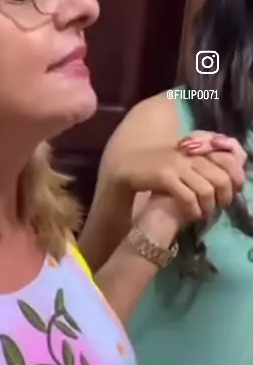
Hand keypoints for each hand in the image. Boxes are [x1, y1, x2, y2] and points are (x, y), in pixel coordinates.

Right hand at [113, 130, 245, 223]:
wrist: (127, 167)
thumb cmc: (156, 165)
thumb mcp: (182, 158)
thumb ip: (202, 162)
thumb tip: (226, 174)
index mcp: (197, 148)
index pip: (228, 159)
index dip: (237, 176)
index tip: (236, 190)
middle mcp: (190, 155)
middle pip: (221, 177)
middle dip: (225, 196)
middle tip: (221, 206)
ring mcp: (177, 165)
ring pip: (207, 189)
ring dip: (209, 207)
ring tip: (205, 214)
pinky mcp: (165, 177)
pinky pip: (188, 197)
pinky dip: (194, 209)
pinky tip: (193, 215)